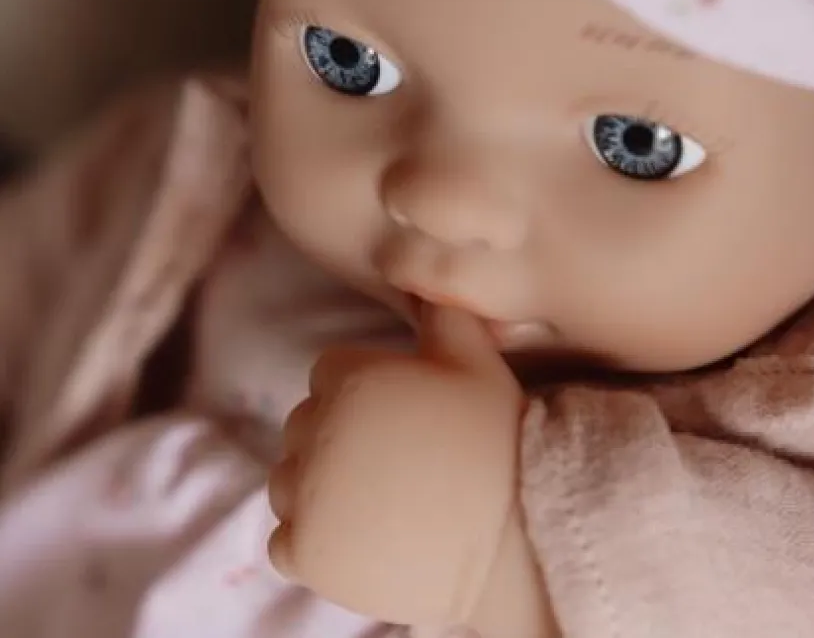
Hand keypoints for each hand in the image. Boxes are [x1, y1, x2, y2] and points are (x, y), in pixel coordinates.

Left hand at [267, 305, 551, 632]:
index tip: (399, 414)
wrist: (513, 532)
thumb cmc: (495, 439)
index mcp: (350, 379)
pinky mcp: (306, 553)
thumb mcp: (477, 359)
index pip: (328, 373)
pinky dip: (313, 540)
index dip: (365, 390)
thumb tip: (423, 274)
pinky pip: (286, 541)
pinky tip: (360, 537)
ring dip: (319, 487)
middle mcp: (315, 432)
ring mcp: (306, 496)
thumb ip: (441, 312)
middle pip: (304, 424)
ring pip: (289, 481)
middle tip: (392, 459)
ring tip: (376, 500)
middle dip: (338, 436)